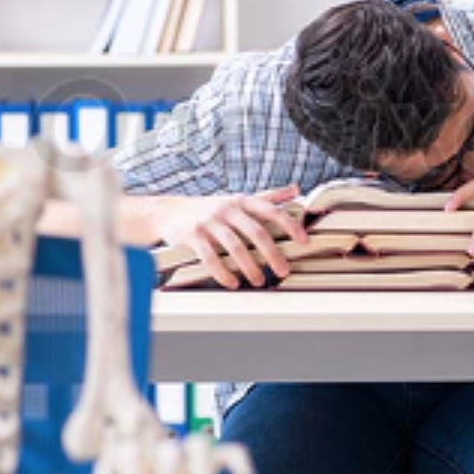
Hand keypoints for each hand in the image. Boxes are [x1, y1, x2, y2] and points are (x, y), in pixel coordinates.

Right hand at [153, 185, 308, 288]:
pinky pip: (210, 257)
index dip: (289, 224)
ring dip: (249, 267)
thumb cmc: (210, 208)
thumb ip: (267, 197)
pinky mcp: (193, 235)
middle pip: (255, 231)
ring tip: (259, 281)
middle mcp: (227, 209)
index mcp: (241, 200)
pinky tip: (233, 282)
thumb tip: (295, 190)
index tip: (303, 240)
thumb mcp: (238, 199)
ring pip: (234, 247)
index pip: (270, 210)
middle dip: (272, 254)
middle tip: (283, 271)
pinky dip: (223, 273)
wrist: (170, 211)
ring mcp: (209, 221)